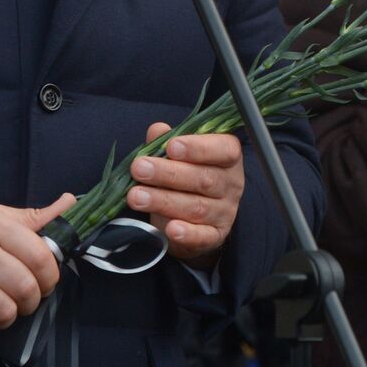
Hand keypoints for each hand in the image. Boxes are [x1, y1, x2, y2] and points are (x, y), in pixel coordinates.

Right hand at [0, 193, 74, 343]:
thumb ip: (34, 216)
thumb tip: (72, 202)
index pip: (40, 255)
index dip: (50, 275)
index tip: (45, 282)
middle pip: (24, 288)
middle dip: (32, 300)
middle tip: (26, 299)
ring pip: (3, 312)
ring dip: (9, 317)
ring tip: (4, 310)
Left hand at [127, 122, 244, 268]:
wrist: (197, 217)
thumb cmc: (187, 176)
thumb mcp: (179, 155)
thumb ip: (168, 140)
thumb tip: (157, 130)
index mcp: (227, 157)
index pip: (224, 149)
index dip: (198, 148)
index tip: (171, 146)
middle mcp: (231, 184)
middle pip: (204, 179)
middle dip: (169, 174)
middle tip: (139, 168)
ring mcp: (225, 211)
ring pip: (197, 207)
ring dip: (164, 201)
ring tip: (136, 196)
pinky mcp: (216, 235)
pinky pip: (203, 236)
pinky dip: (188, 234)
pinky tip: (171, 229)